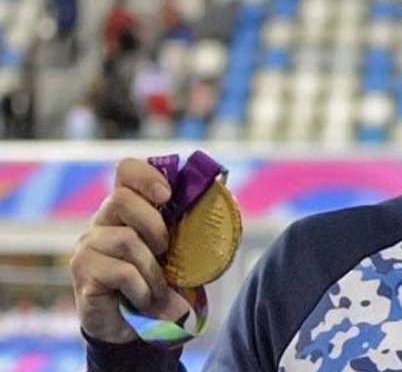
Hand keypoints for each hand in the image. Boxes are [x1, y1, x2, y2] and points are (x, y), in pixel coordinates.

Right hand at [69, 158, 188, 342]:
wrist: (127, 326)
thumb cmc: (153, 281)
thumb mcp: (175, 253)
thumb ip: (187, 228)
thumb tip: (222, 191)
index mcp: (125, 210)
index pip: (125, 171)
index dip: (146, 176)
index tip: (167, 195)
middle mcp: (100, 222)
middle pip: (121, 199)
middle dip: (154, 225)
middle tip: (165, 249)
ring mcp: (87, 247)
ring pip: (126, 239)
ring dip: (152, 269)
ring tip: (157, 288)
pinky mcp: (83, 273)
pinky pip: (122, 272)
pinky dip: (142, 289)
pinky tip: (143, 300)